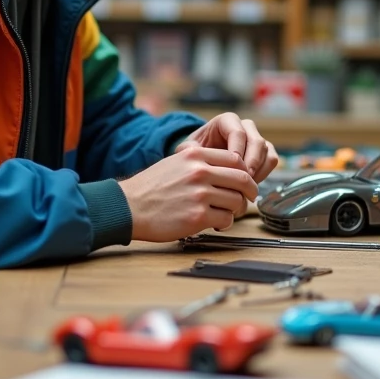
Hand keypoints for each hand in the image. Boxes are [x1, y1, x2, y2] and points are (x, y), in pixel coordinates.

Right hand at [119, 146, 257, 241]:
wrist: (129, 207)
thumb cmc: (151, 188)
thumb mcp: (176, 163)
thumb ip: (201, 163)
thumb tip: (230, 171)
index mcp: (195, 155)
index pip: (235, 159)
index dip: (245, 172)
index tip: (245, 182)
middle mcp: (200, 172)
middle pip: (242, 179)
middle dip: (250, 191)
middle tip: (248, 198)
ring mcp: (200, 194)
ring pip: (236, 201)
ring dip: (236, 209)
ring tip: (226, 213)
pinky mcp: (198, 216)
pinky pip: (226, 219)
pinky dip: (225, 222)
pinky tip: (216, 223)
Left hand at [175, 112, 279, 183]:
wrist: (205, 159)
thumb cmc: (196, 152)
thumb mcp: (188, 149)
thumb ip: (188, 150)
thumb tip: (192, 153)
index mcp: (227, 120)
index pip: (238, 133)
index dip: (237, 152)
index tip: (230, 170)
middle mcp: (245, 126)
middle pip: (257, 141)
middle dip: (250, 163)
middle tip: (241, 182)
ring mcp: (257, 138)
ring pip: (267, 151)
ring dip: (258, 170)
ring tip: (244, 186)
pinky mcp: (265, 151)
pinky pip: (272, 160)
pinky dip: (264, 173)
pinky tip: (250, 185)